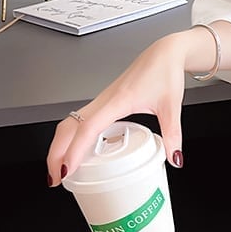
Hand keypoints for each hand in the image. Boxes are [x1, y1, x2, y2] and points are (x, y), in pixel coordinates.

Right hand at [46, 33, 190, 186]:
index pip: (88, 129)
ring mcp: (102, 100)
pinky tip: (77, 150)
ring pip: (70, 123)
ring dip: (60, 145)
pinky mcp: (104, 101)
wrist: (165, 53)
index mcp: (118, 101)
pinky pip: (80, 120)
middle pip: (68, 128)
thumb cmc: (164, 72)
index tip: (66, 170)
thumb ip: (173, 135)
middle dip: (56, 153)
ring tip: (60, 168)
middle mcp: (104, 100)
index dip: (75, 150)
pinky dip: (71, 136)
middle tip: (55, 178)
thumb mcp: (172, 107)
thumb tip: (174, 158)